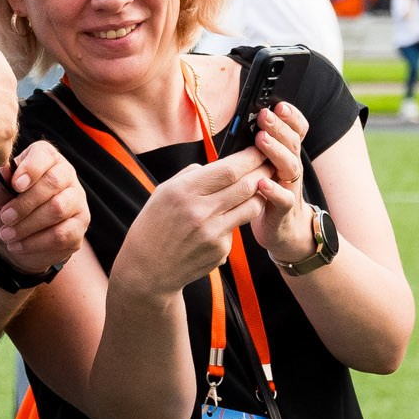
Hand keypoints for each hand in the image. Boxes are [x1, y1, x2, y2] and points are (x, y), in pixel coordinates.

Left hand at [0, 143, 89, 278]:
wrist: (13, 240)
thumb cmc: (4, 209)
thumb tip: (4, 169)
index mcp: (45, 159)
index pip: (45, 154)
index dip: (31, 169)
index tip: (15, 185)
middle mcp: (66, 175)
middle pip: (53, 182)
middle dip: (25, 203)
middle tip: (5, 217)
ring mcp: (77, 201)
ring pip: (58, 209)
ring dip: (28, 225)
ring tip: (7, 234)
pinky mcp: (79, 226)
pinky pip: (62, 234)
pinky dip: (35, 242)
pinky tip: (18, 245)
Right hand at [112, 151, 265, 301]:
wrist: (148, 269)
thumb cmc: (154, 225)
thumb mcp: (164, 192)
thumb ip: (192, 175)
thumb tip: (222, 164)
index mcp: (183, 192)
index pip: (229, 169)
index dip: (251, 157)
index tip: (260, 149)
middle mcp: (200, 212)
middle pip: (246, 186)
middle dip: (263, 171)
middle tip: (270, 163)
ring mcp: (212, 234)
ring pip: (251, 207)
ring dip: (259, 195)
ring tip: (259, 187)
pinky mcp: (220, 251)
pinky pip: (237, 229)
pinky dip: (235, 221)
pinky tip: (222, 222)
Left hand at [250, 99, 319, 266]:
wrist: (284, 232)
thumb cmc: (269, 195)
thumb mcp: (266, 167)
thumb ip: (259, 149)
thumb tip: (242, 124)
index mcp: (286, 156)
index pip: (296, 131)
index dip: (291, 117)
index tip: (279, 104)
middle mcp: (291, 169)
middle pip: (292, 143)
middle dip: (279, 127)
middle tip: (264, 115)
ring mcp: (290, 189)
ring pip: (290, 167)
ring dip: (276, 152)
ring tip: (261, 140)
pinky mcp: (284, 210)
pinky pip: (284, 199)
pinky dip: (274, 190)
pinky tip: (262, 182)